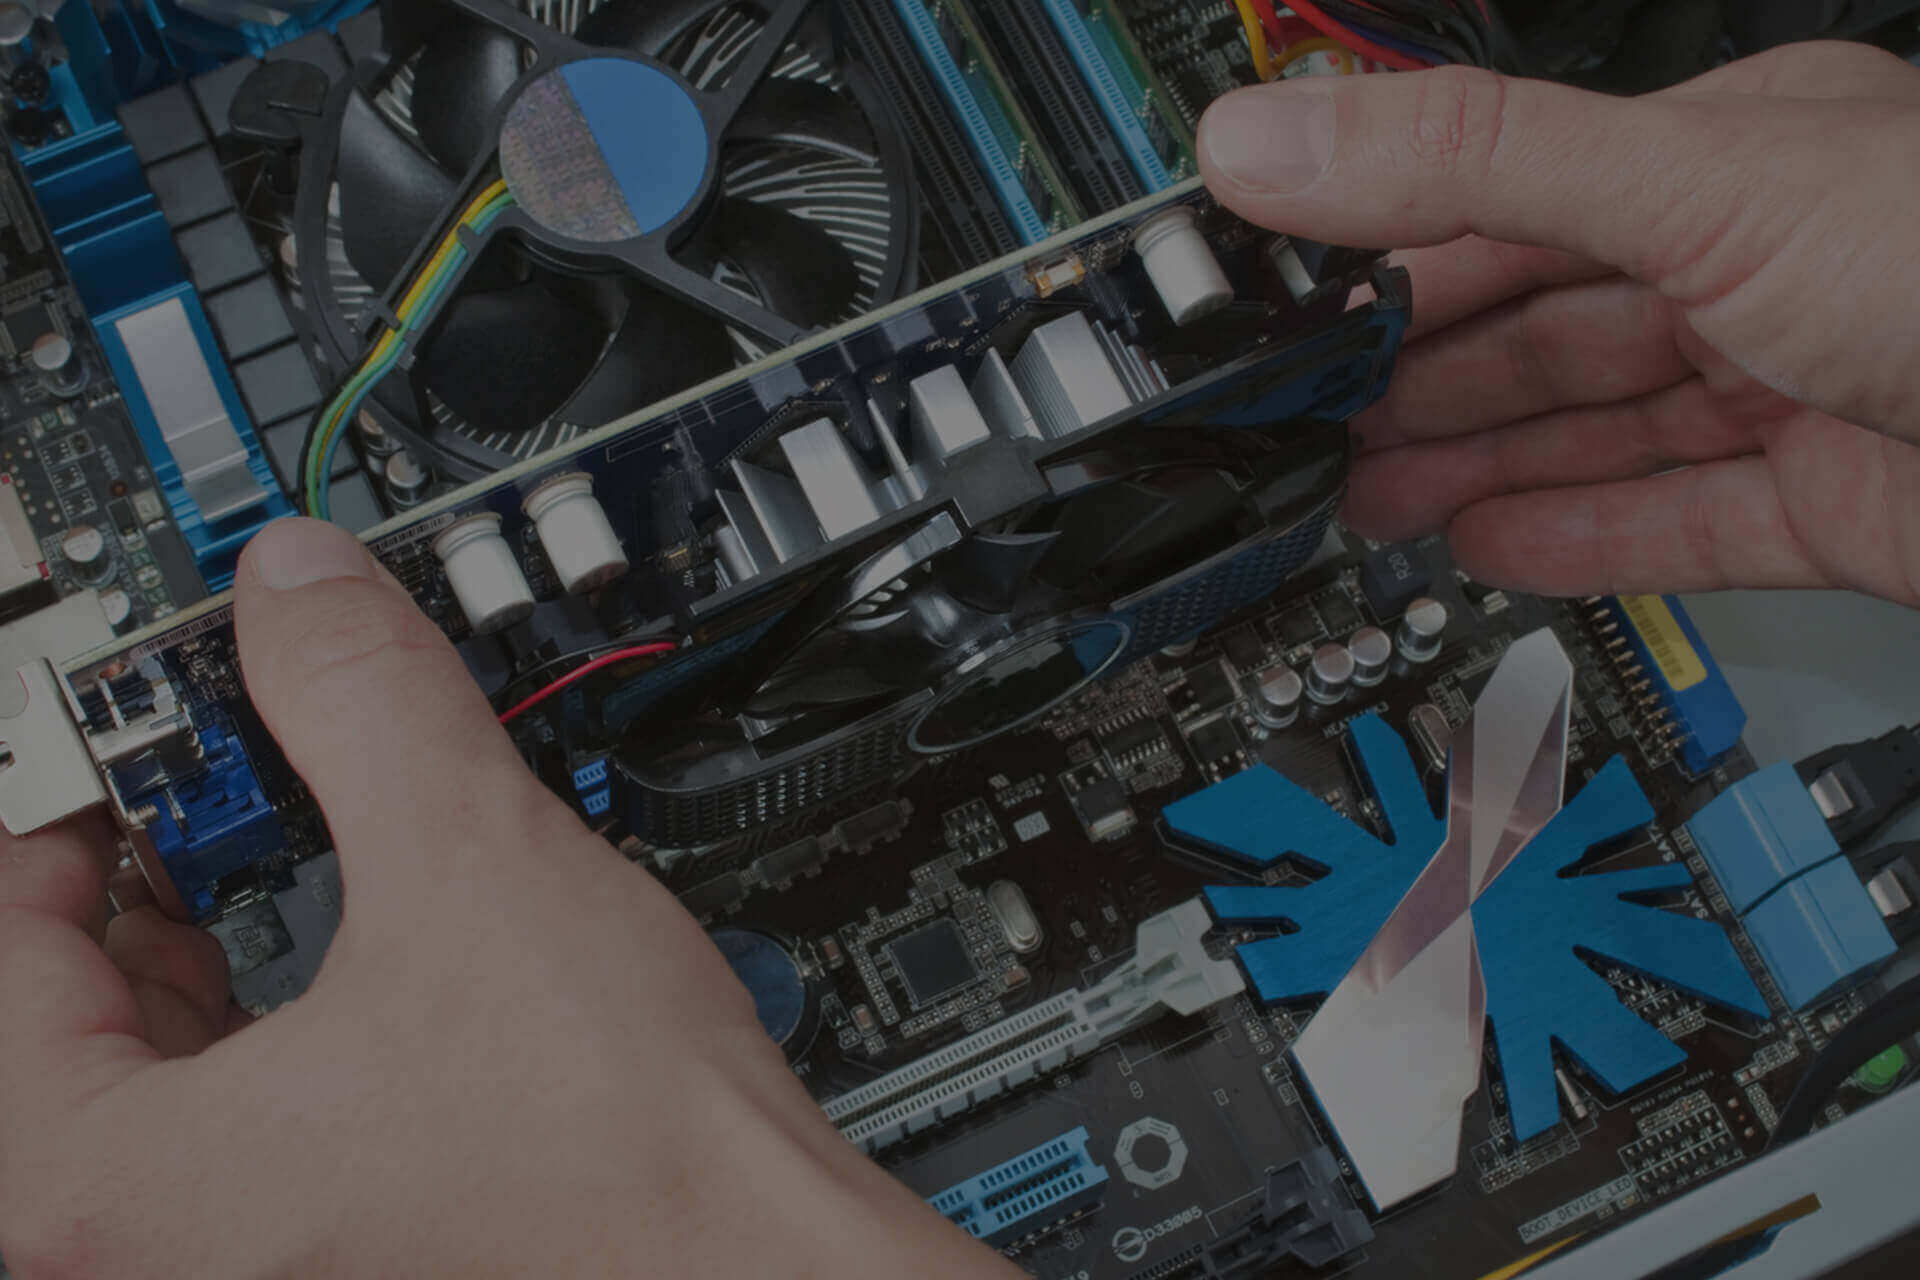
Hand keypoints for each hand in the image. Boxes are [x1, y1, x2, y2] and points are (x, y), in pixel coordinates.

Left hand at [0, 519, 1011, 1277]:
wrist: (761, 1268)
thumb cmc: (627, 1159)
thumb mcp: (473, 866)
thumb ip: (360, 697)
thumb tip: (302, 591)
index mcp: (111, 1193)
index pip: (0, 954)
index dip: (68, 809)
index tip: (131, 744)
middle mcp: (147, 1260)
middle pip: (59, 1026)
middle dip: (139, 880)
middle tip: (208, 781)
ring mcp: (235, 1271)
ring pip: (147, 1093)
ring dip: (204, 954)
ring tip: (283, 855)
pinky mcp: (327, 1267)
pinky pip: (233, 1146)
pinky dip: (269, 1036)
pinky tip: (358, 969)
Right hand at [1199, 42, 1919, 604]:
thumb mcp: (1697, 187)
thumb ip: (1477, 166)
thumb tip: (1276, 145)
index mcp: (1726, 161)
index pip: (1507, 200)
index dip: (1383, 249)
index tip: (1281, 293)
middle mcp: (1758, 270)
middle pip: (1540, 328)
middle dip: (1412, 375)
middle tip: (1303, 419)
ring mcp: (1792, 393)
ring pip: (1592, 432)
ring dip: (1466, 464)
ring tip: (1360, 495)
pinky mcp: (1825, 508)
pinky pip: (1668, 524)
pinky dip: (1571, 536)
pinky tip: (1489, 542)